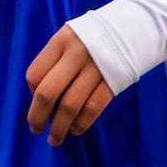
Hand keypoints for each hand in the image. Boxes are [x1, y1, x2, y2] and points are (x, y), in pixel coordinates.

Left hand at [26, 26, 112, 145]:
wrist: (134, 29)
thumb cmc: (96, 37)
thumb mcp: (70, 37)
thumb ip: (55, 59)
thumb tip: (41, 93)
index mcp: (60, 42)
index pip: (35, 73)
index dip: (31, 92)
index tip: (36, 101)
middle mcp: (76, 56)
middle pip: (48, 92)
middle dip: (38, 115)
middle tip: (35, 129)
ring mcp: (96, 70)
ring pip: (71, 104)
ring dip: (60, 125)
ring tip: (55, 138)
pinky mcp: (113, 82)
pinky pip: (94, 107)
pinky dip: (83, 122)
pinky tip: (76, 129)